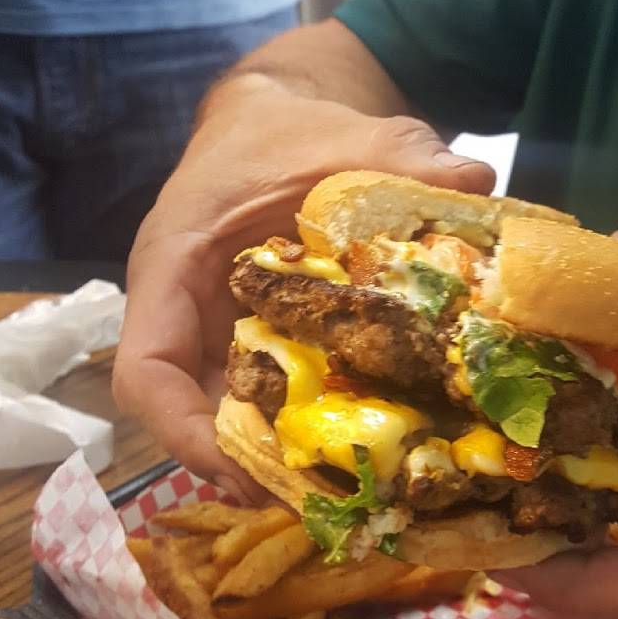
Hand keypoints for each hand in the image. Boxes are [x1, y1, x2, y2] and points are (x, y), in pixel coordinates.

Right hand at [112, 82, 493, 497]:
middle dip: (250, 465)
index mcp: (175, 267)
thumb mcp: (344, 132)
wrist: (277, 116)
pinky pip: (274, 400)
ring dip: (285, 458)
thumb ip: (401, 154)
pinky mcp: (261, 344)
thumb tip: (472, 180)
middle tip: (321, 502)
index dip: (182, 431)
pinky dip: (314, 429)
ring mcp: (222, 335)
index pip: (145, 373)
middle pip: (192, 416)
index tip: (243, 470)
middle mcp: (189, 315)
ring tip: (353, 495)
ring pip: (234, 418)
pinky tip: (375, 450)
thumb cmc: (286, 128)